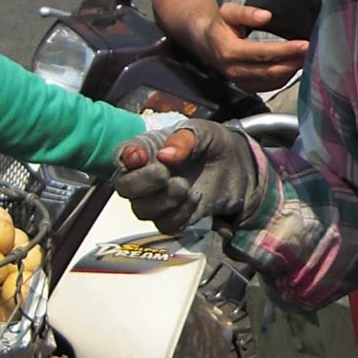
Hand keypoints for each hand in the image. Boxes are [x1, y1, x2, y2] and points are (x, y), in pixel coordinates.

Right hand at [110, 119, 265, 233]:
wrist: (236, 166)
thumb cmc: (212, 143)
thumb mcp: (203, 131)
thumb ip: (184, 139)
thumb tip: (164, 155)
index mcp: (146, 149)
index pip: (121, 155)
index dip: (125, 157)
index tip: (139, 156)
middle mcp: (145, 176)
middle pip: (125, 188)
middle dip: (142, 183)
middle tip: (165, 174)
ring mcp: (157, 199)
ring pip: (143, 211)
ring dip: (165, 200)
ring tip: (186, 186)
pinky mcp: (173, 217)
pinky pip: (166, 225)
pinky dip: (181, 214)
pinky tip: (196, 198)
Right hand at [185, 3, 309, 94]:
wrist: (205, 43)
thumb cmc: (219, 25)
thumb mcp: (228, 12)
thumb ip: (246, 12)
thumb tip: (266, 15)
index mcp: (230, 51)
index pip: (262, 53)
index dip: (285, 50)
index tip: (303, 44)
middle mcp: (234, 70)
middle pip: (270, 70)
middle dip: (293, 61)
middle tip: (312, 51)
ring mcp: (240, 81)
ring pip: (272, 81)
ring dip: (292, 71)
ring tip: (308, 58)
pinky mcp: (246, 87)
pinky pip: (270, 86)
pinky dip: (285, 77)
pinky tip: (295, 66)